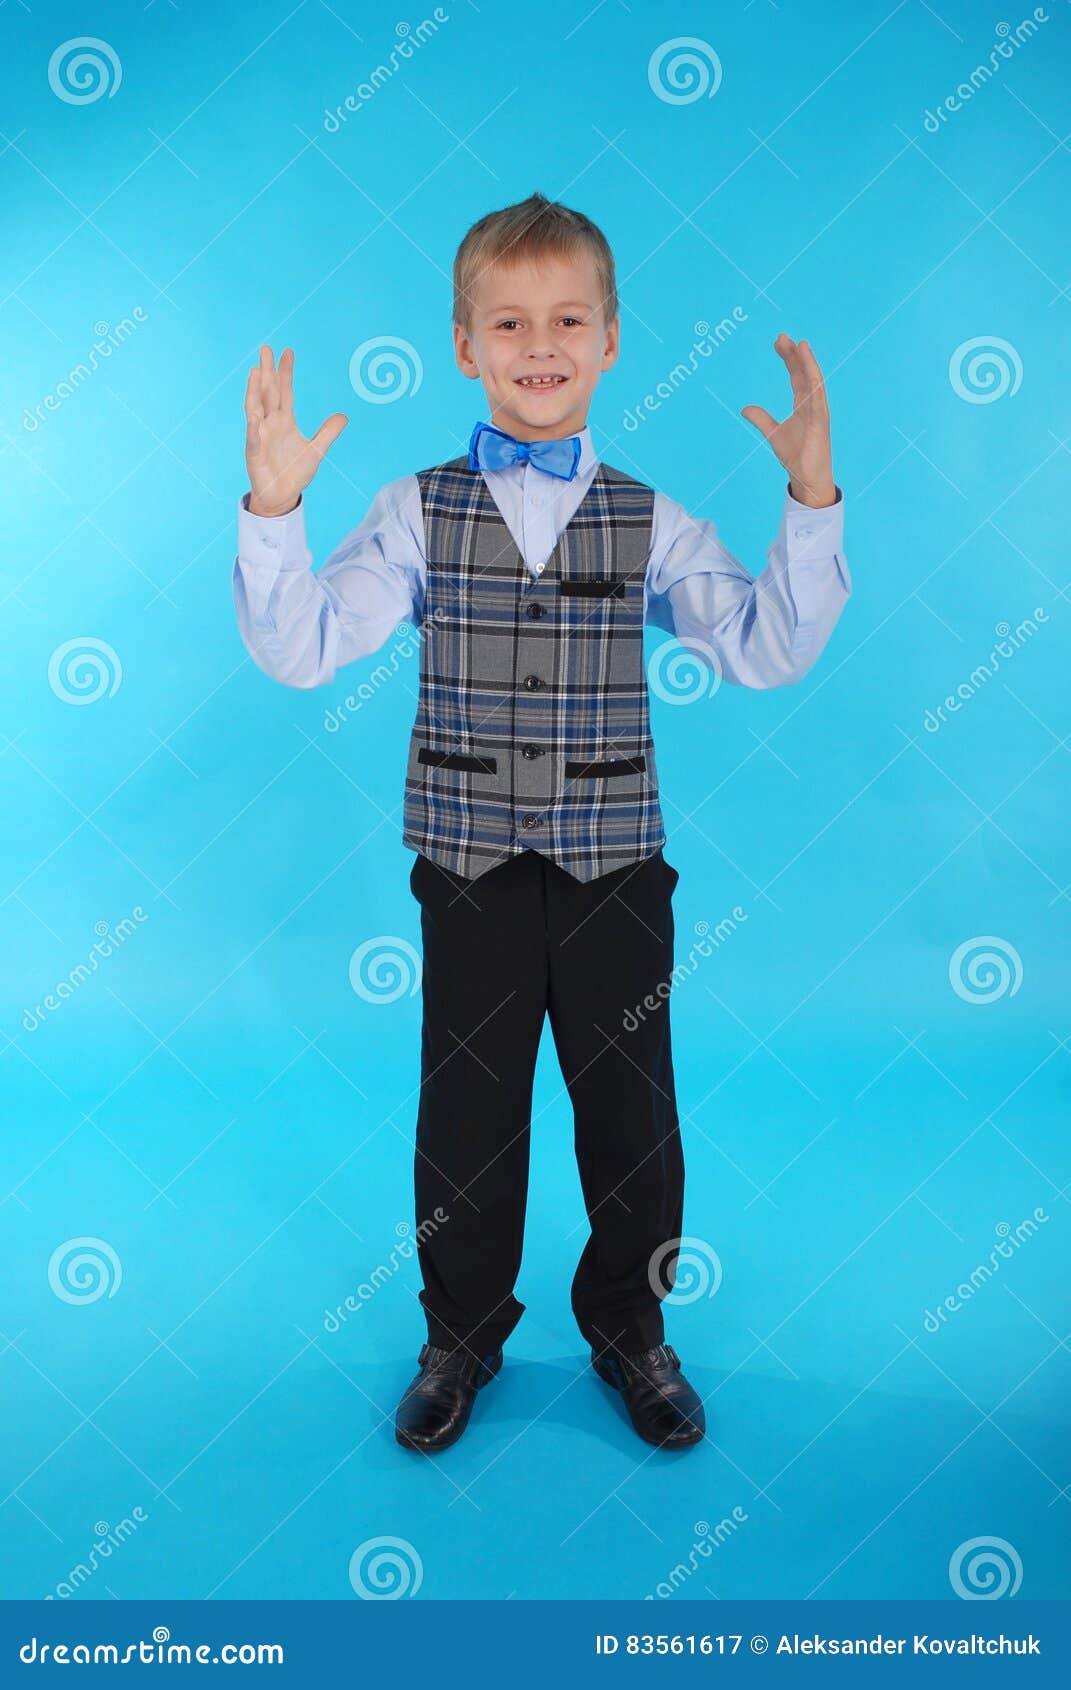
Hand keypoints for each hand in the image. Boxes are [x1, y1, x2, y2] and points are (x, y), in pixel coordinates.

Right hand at [244, 345, 347, 516]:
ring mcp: (260, 436)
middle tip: (266, 348)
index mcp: (284, 420)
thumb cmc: (295, 472)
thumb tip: (343, 416)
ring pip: (256, 408)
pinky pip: (253, 438)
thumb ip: (328, 433)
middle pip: (268, 392)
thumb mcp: (316, 451)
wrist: (282, 495)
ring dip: (254, 391)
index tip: (287, 352)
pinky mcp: (254, 452)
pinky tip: (254, 417)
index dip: (286, 372)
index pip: (285, 391)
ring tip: (255, 371)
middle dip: (267, 371)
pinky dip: (254, 428)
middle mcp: (270, 423)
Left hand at [740, 333, 835, 507]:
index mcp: (803, 405)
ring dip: (807, 362)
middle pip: (804, 373)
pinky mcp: (820, 422)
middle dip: (795, 354)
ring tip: (800, 344)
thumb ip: (761, 419)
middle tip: (782, 336)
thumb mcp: (773, 434)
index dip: (789, 358)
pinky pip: (818, 398)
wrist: (808, 479)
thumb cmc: (797, 457)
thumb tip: (745, 408)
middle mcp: (813, 404)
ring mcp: (818, 412)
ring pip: (814, 381)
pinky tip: (809, 369)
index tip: (780, 342)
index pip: (796, 376)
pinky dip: (814, 381)